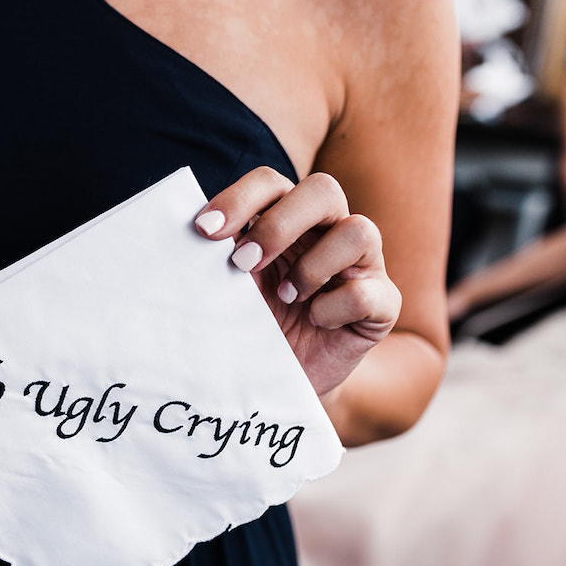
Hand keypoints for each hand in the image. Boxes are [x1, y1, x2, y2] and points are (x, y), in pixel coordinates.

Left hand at [194, 168, 400, 397]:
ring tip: (286, 298)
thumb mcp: (225, 289)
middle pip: (323, 190)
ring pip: (360, 230)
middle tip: (243, 264)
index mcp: (285, 218)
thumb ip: (213, 259)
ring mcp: (361, 266)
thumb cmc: (249, 325)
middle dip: (278, 225)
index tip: (204, 231)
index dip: (239, 199)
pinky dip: (335, 307)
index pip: (271, 182)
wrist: (276, 382)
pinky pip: (369, 293)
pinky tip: (314, 321)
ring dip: (313, 265)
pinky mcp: (382, 305)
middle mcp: (327, 232)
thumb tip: (184, 234)